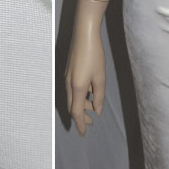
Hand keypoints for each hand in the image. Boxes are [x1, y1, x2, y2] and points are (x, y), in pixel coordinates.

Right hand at [65, 4, 105, 135]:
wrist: (84, 34)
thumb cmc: (94, 55)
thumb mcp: (100, 78)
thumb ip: (99, 96)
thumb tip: (97, 110)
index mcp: (77, 87)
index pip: (76, 112)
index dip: (80, 124)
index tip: (82, 134)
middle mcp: (68, 83)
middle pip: (72, 106)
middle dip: (81, 116)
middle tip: (91, 122)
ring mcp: (67, 77)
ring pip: (72, 97)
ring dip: (82, 104)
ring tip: (95, 104)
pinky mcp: (68, 71)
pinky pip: (72, 89)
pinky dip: (80, 95)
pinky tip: (90, 91)